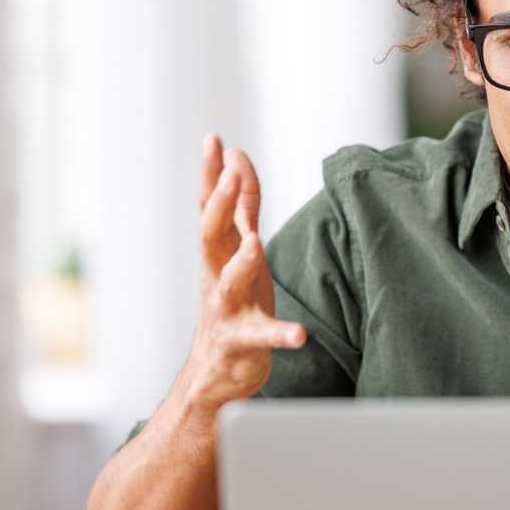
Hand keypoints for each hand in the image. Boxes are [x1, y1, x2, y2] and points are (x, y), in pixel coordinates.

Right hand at [183, 134, 306, 409]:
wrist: (215, 370)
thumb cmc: (232, 300)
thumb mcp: (238, 249)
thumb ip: (241, 206)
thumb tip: (236, 159)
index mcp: (218, 253)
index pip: (210, 207)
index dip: (210, 174)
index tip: (214, 140)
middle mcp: (216, 277)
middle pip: (211, 236)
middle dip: (219, 205)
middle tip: (228, 175)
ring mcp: (226, 310)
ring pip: (228, 284)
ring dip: (241, 263)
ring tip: (256, 243)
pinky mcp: (243, 342)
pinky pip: (261, 338)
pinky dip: (279, 335)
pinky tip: (299, 335)